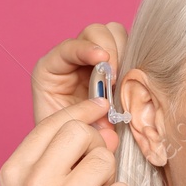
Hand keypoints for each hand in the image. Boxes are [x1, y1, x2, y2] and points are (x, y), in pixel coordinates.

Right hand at [0, 96, 130, 185]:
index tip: (99, 106)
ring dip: (108, 179)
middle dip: (95, 145)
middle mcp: (35, 182)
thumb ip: (50, 160)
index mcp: (14, 171)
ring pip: (104, 160)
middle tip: (94, 172)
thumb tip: (97, 125)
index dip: (82, 110)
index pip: (53, 122)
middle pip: (80, 131)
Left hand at [31, 22, 128, 150]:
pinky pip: (131, 51)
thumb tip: (108, 110)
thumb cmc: (66, 142)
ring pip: (115, 35)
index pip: (69, 47)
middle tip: (117, 78)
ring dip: (124, 53)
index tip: (104, 60)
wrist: (77, 154)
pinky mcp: (116, 67)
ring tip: (122, 81)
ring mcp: (96, 61)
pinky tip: (132, 81)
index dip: (87, 49)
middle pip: (95, 32)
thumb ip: (82, 117)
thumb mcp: (66, 130)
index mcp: (50, 70)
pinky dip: (135, 61)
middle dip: (110, 49)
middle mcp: (73, 60)